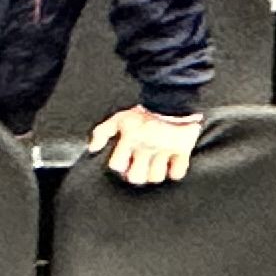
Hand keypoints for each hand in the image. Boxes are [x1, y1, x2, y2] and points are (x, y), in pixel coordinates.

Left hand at [89, 106, 203, 185]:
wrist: (173, 99)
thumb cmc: (146, 110)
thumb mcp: (119, 118)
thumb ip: (103, 132)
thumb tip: (93, 148)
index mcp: (130, 139)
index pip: (117, 164)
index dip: (118, 166)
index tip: (121, 163)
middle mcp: (146, 147)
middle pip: (136, 177)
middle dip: (135, 176)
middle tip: (137, 170)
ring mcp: (164, 150)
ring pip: (156, 177)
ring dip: (153, 175)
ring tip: (152, 169)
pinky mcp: (182, 150)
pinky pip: (178, 172)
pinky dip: (174, 173)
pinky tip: (170, 167)